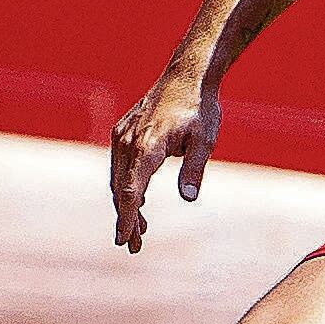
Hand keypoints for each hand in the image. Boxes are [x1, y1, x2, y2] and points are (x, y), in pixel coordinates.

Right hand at [110, 67, 221, 252]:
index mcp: (147, 145)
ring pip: (118, 179)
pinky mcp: (123, 133)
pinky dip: (126, 186)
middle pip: (121, 189)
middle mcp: (128, 141)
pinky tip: (139, 203)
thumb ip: (195, 169)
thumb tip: (188, 198)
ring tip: (139, 233)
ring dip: (126, 205)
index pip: (132, 190)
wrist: (187, 76)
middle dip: (127, 219)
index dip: (128, 217)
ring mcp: (123, 136)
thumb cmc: (200, 108)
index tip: (124, 239)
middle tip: (133, 247)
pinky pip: (120, 166)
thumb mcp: (206, 139)